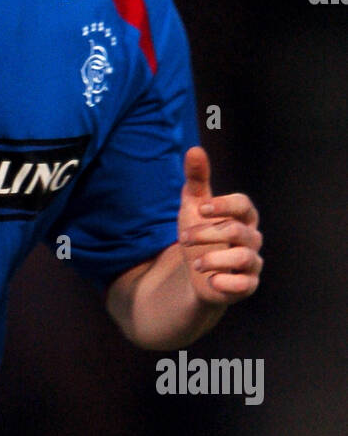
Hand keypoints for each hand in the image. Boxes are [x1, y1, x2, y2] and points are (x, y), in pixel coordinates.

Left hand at [178, 146, 262, 303]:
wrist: (197, 275)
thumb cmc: (201, 234)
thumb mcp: (194, 207)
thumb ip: (197, 180)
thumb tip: (194, 149)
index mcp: (242, 217)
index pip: (243, 204)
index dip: (224, 205)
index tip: (201, 208)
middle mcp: (252, 238)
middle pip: (237, 231)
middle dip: (207, 233)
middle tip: (183, 239)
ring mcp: (252, 263)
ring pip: (243, 257)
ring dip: (214, 259)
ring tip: (194, 263)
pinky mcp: (247, 285)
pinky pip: (245, 285)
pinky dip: (227, 283)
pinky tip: (210, 281)